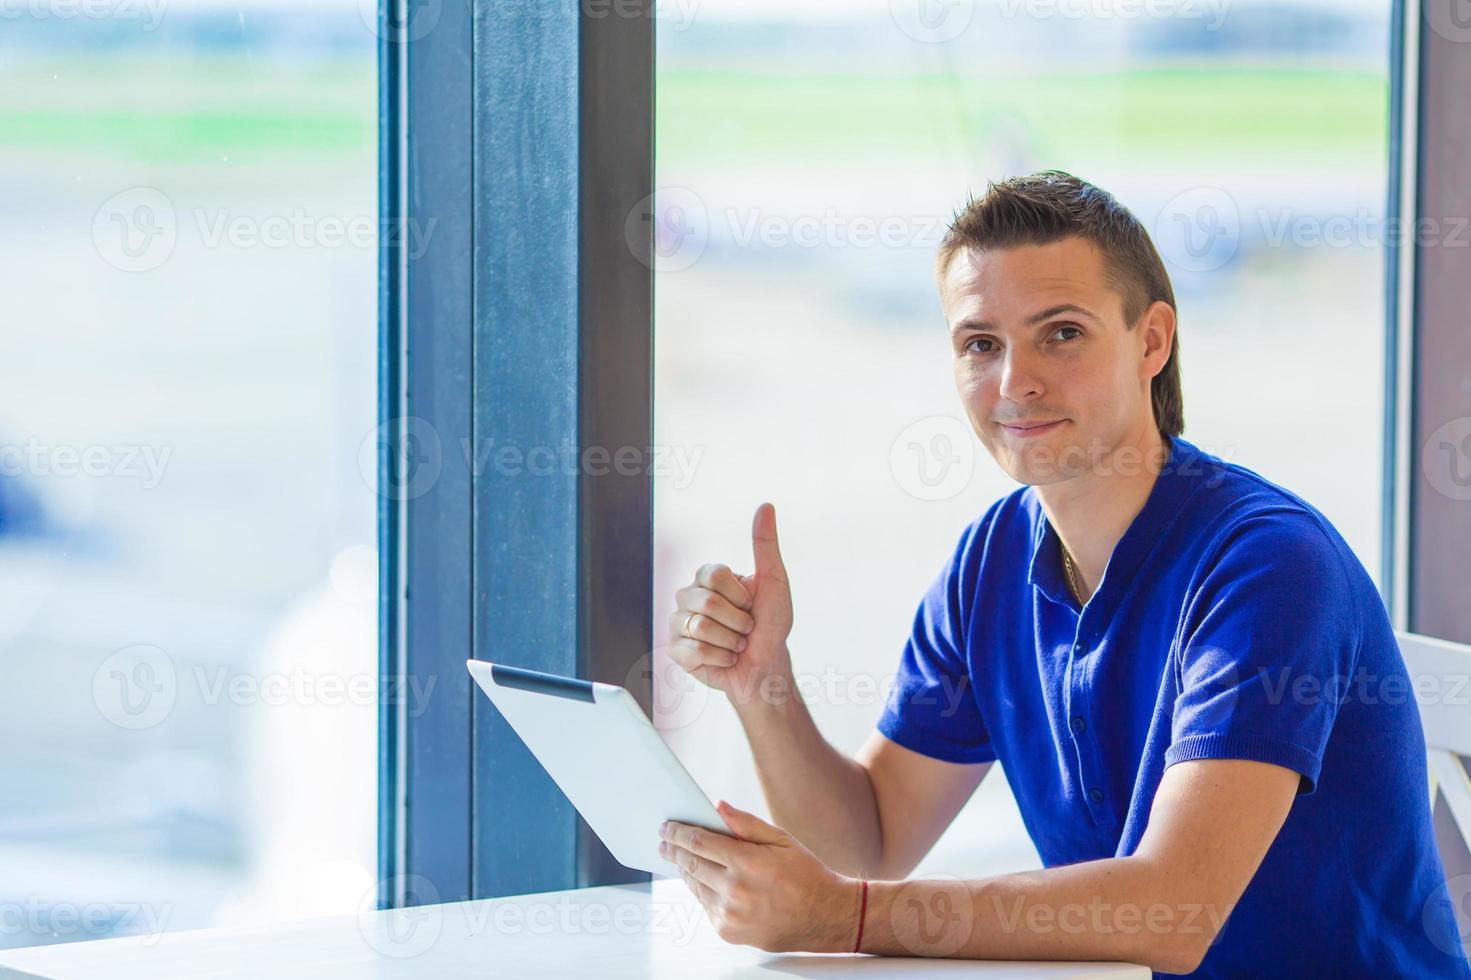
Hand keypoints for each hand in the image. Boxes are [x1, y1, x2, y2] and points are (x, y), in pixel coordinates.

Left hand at [659, 800, 860, 953]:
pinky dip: (700, 890)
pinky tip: (700, 879)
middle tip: (663, 841)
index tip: (667, 827)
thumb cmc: (806, 875)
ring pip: (694, 886)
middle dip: (673, 849)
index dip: (678, 832)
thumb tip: (717, 807)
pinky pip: (705, 906)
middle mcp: (735, 891)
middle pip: (690, 863)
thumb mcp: (781, 840)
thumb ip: (746, 824)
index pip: (699, 842)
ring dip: (683, 869)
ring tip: (677, 857)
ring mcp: (730, 915)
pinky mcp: (729, 932)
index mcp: (748, 863)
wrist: (825, 917)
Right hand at [666, 503, 794, 704]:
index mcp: (707, 577)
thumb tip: (766, 506)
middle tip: (745, 628)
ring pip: (700, 628)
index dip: (739, 595)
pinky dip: (720, 658)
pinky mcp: (676, 650)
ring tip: (736, 643)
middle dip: (738, 621)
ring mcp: (679, 623)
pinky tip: (725, 658)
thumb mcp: (774, 581)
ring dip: (731, 641)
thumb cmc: (771, 624)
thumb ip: (765, 544)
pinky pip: (694, 651)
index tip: (750, 603)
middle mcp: (688, 596)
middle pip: (707, 603)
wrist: (765, 665)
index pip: (714, 575)